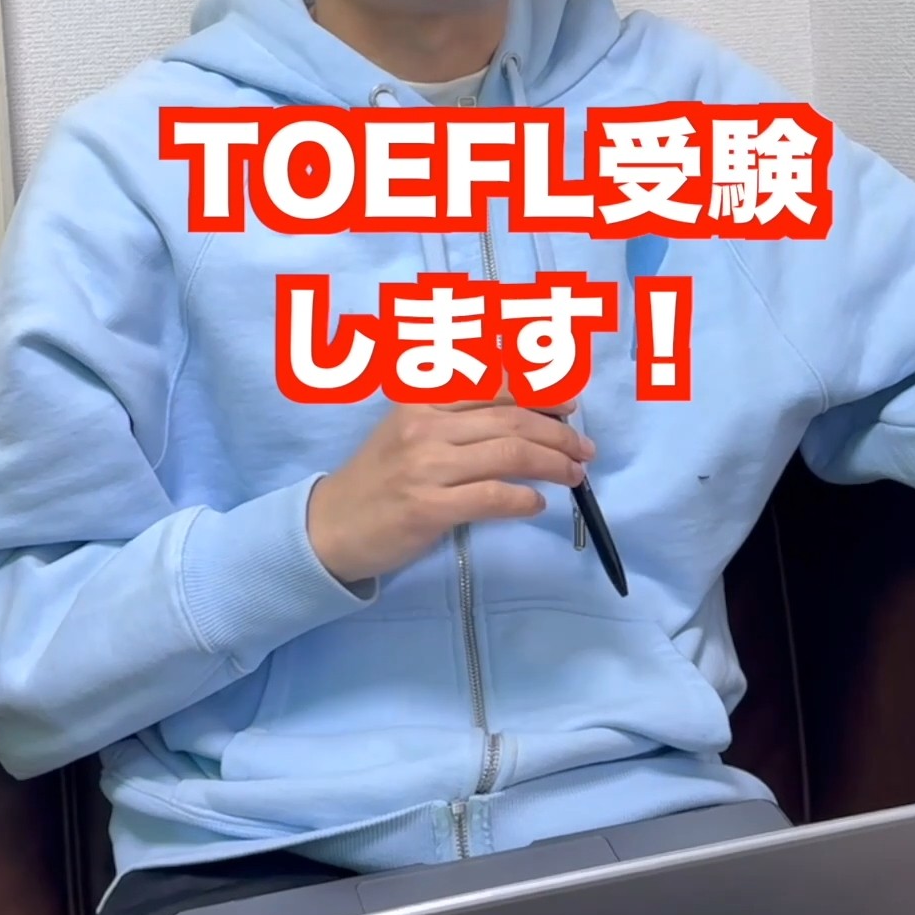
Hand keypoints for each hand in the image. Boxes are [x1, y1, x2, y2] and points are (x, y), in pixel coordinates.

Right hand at [306, 388, 594, 585]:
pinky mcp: (429, 507)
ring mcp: (427, 466)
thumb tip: (522, 413)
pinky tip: (537, 504)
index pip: (495, 387)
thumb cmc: (377, 479)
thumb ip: (455, 414)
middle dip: (558, 433)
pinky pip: (492, 497)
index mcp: (423, 401)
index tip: (571, 405)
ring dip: (553, 464)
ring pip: (510, 454)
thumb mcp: (408, 429)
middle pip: (512, 419)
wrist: (330, 527)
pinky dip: (523, 500)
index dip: (541, 393)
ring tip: (574, 476)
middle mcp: (426, 426)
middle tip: (585, 449)